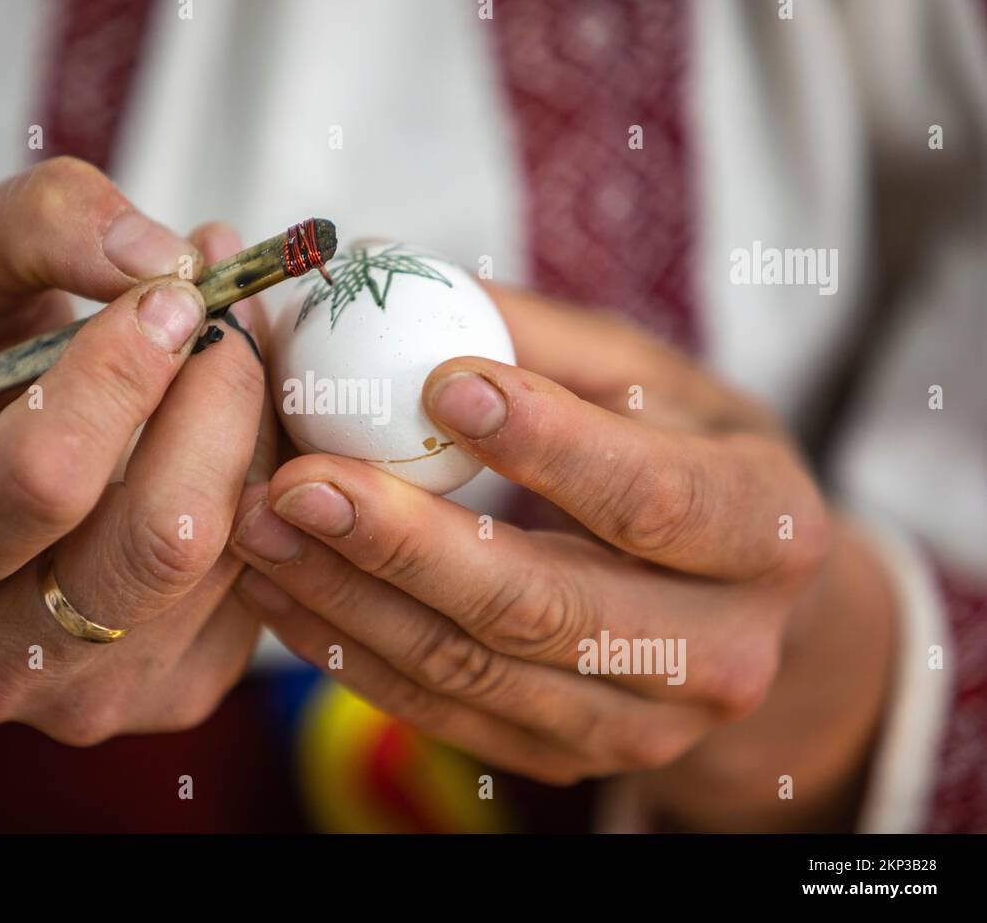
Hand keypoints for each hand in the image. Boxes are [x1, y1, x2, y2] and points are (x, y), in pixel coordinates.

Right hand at [0, 157, 268, 742]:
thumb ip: (37, 228)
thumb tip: (165, 256)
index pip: (45, 477)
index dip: (127, 369)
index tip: (171, 290)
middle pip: (169, 535)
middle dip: (223, 397)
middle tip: (229, 314)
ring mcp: (95, 694)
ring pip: (237, 550)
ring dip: (256, 428)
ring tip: (222, 357)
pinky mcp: (179, 691)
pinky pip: (268, 575)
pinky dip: (268, 484)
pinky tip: (223, 438)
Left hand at [229, 285, 895, 830]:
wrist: (730, 600)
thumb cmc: (683, 455)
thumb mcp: (648, 380)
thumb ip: (536, 335)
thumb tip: (390, 269)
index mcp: (766, 530)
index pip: (655, 496)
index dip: (549, 444)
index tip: (441, 380)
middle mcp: (723, 650)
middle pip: (544, 606)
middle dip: (406, 542)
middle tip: (299, 482)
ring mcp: (644, 724)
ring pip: (474, 670)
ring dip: (350, 600)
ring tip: (262, 526)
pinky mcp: (569, 758)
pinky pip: (442, 713)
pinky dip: (352, 655)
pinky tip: (284, 591)